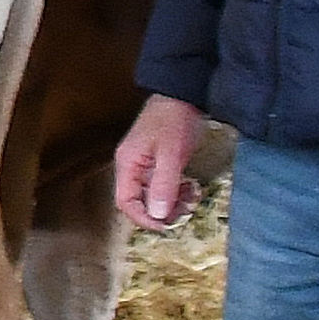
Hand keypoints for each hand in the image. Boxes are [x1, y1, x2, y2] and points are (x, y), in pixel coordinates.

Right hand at [112, 95, 206, 230]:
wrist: (183, 93)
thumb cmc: (174, 121)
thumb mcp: (171, 154)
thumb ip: (164, 185)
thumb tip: (159, 215)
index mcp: (128, 164)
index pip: (126, 202)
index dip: (144, 218)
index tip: (166, 225)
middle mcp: (132, 167)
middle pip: (140, 201)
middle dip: (162, 210)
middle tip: (186, 209)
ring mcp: (145, 164)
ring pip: (154, 195)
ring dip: (172, 201)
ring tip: (192, 196)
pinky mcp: (159, 161)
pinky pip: (164, 185)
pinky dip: (177, 190)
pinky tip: (191, 186)